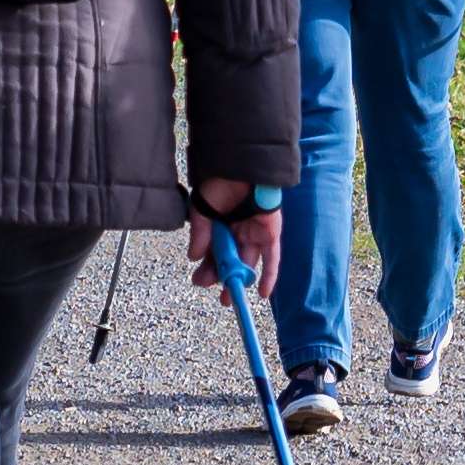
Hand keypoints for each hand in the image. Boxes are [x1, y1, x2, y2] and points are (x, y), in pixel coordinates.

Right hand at [194, 180, 278, 294]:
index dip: (207, 268)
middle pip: (229, 260)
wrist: (242, 166)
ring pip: (247, 262)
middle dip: (222, 277)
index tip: (200, 281)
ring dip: (240, 280)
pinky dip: (269, 275)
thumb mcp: (202, 210)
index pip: (213, 253)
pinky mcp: (270, 233)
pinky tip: (262, 293)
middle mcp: (237, 231)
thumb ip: (200, 234)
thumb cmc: (219, 182)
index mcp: (220, 225)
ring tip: (229, 298)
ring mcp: (254, 233)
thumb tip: (193, 258)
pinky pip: (272, 258)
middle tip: (216, 295)